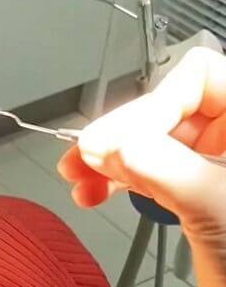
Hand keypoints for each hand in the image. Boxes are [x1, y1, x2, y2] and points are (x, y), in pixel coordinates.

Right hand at [56, 45, 225, 286]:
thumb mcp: (217, 208)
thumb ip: (162, 167)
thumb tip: (106, 141)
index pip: (199, 78)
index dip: (151, 105)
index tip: (109, 144)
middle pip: (170, 107)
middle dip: (123, 132)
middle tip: (80, 159)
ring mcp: (218, 164)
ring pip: (154, 140)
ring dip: (112, 157)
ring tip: (75, 178)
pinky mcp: (199, 192)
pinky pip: (152, 170)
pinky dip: (120, 179)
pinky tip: (92, 194)